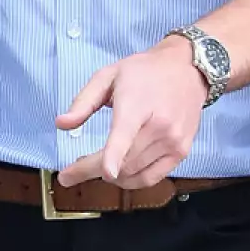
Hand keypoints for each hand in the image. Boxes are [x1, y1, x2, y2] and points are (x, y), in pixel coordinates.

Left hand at [56, 36, 208, 187]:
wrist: (188, 69)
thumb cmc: (144, 72)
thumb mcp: (108, 76)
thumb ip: (83, 102)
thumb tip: (61, 124)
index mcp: (137, 104)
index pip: (125, 134)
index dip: (114, 156)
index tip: (106, 172)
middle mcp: (159, 126)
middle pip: (122, 162)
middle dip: (90, 171)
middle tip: (69, 174)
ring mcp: (173, 142)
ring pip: (133, 173)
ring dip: (109, 177)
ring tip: (94, 166)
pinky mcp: (181, 152)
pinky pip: (151, 178)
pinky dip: (130, 181)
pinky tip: (118, 173)